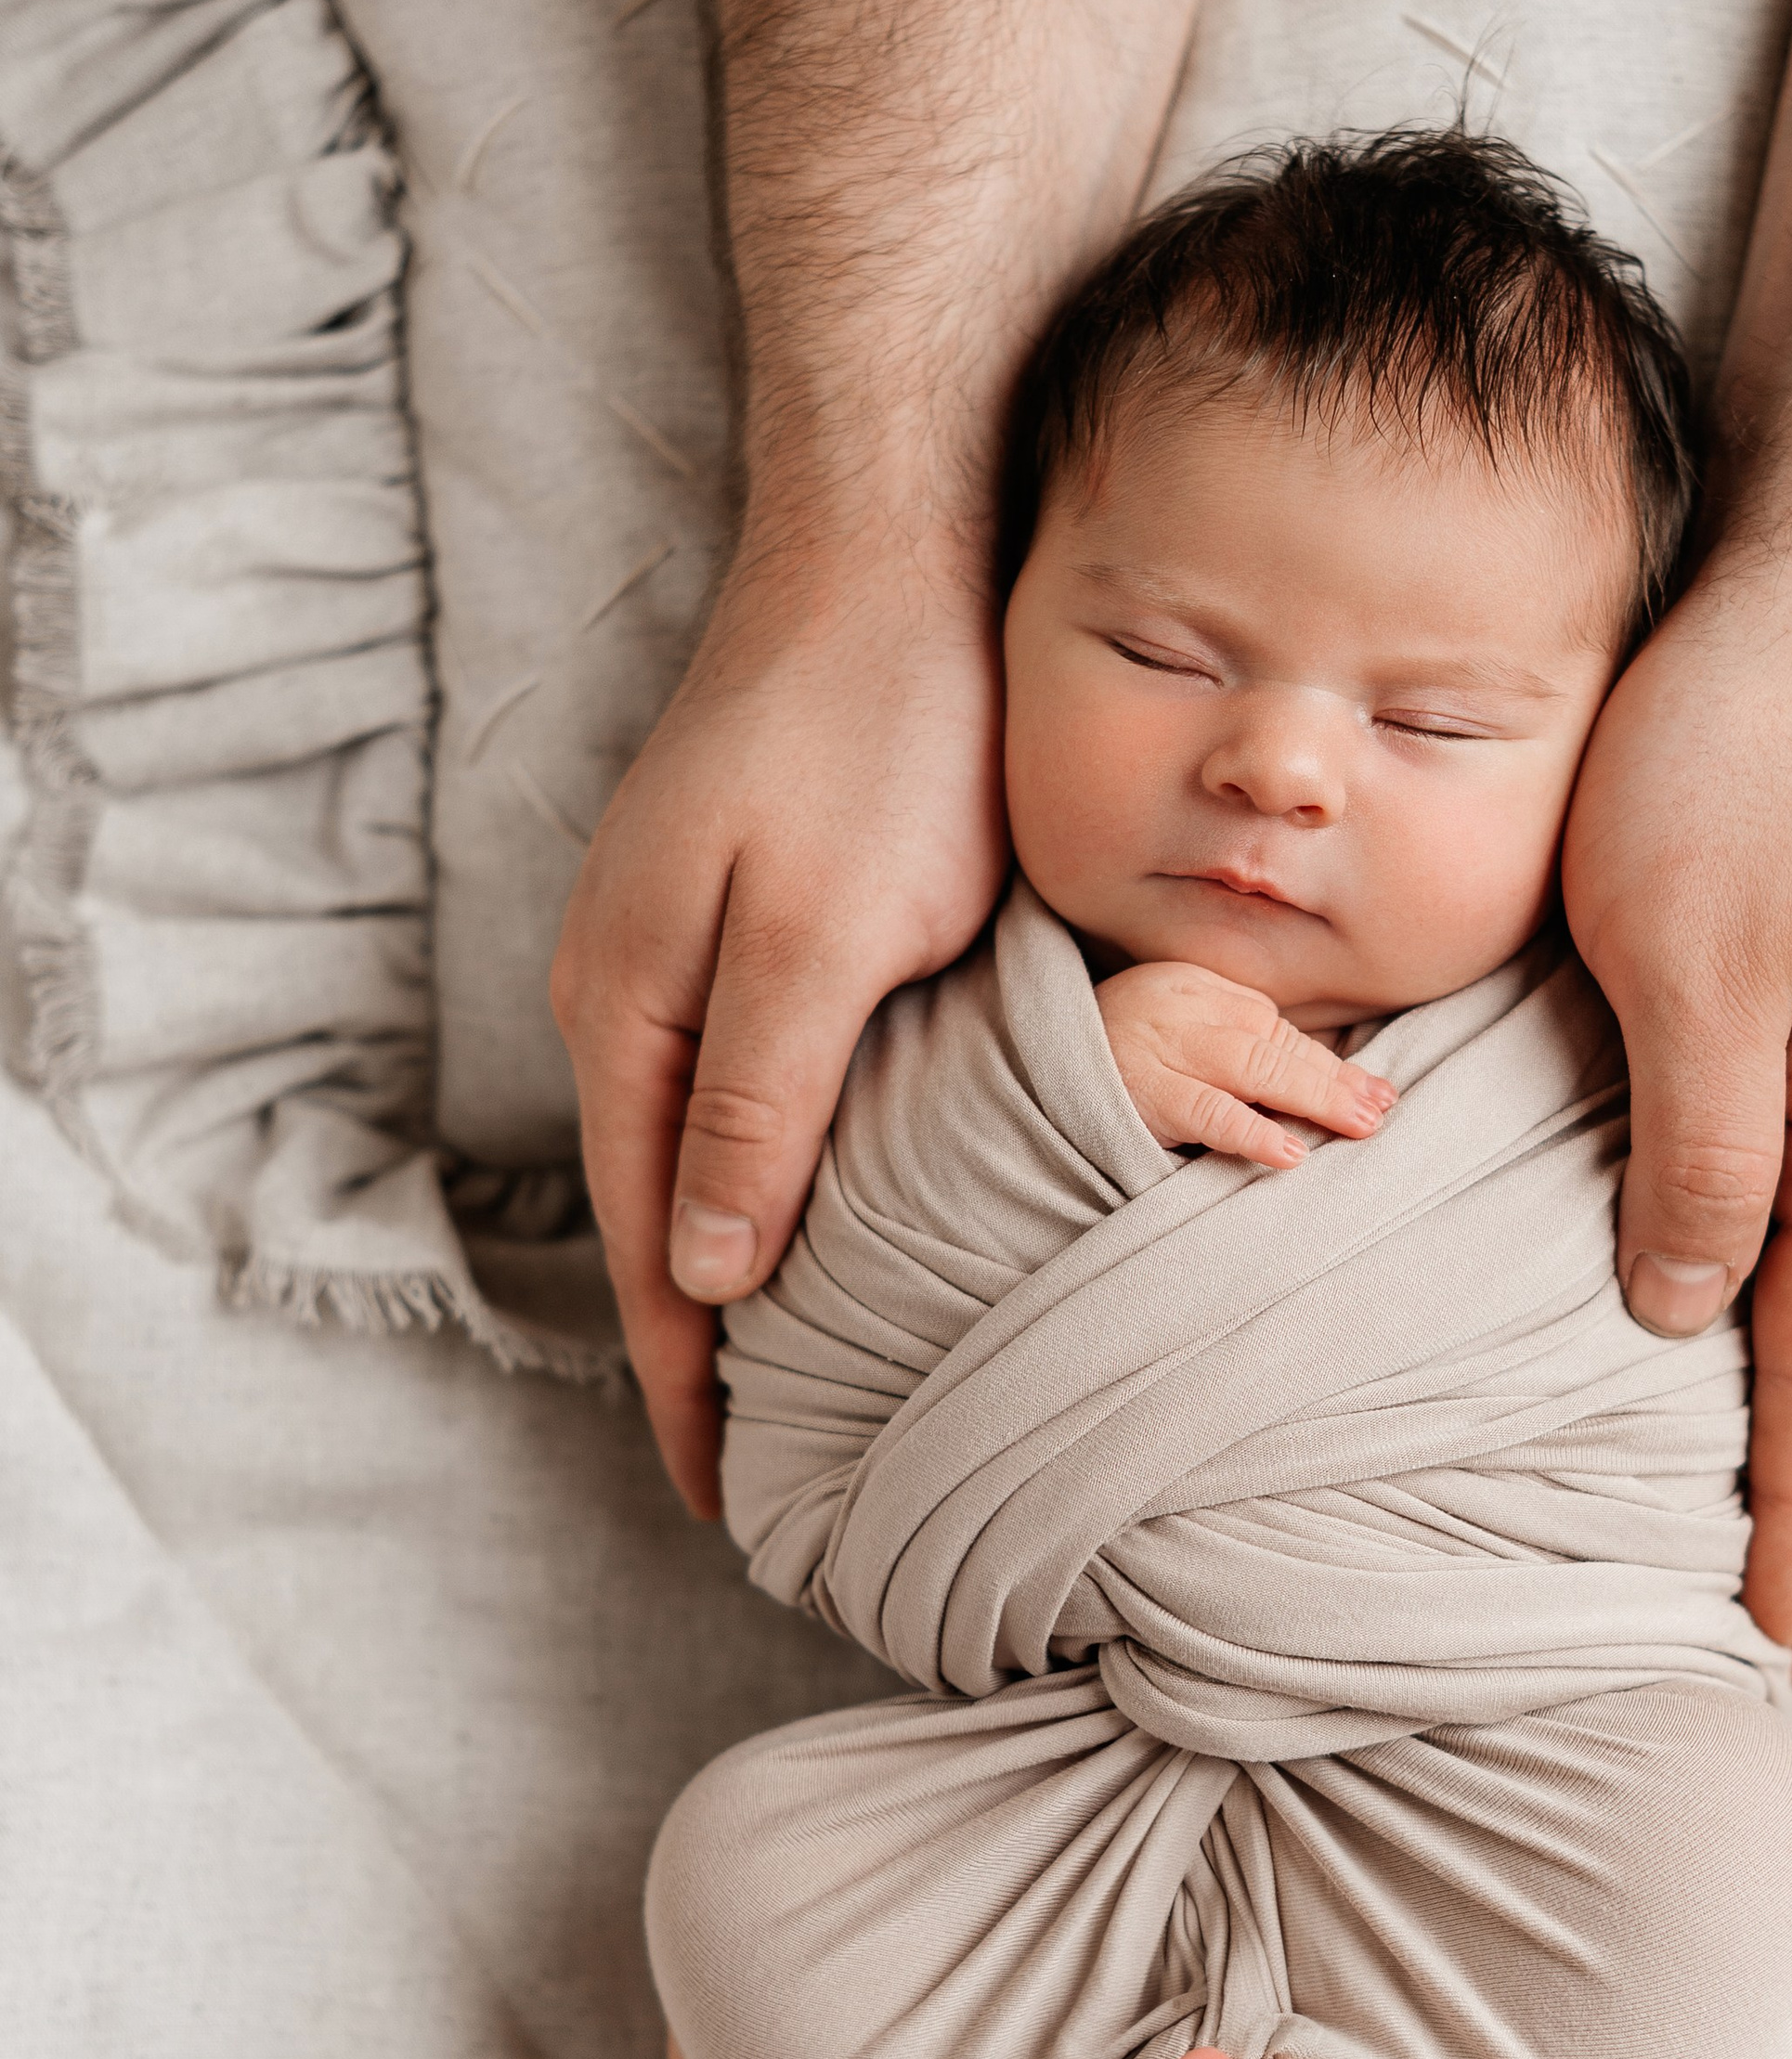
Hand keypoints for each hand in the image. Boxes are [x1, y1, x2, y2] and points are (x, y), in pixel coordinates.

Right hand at [551, 557, 1006, 1517]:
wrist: (891, 552)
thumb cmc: (875, 734)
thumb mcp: (819, 936)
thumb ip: (758, 1106)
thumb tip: (705, 1276)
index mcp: (634, 1015)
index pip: (653, 1249)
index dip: (693, 1386)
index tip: (733, 1506)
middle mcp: (632, 996)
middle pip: (662, 1220)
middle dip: (708, 1356)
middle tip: (772, 1486)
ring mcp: (680, 954)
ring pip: (702, 1160)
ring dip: (742, 1276)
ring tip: (801, 1391)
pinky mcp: (741, 919)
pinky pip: (742, 1094)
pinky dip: (775, 1182)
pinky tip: (824, 1223)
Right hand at [1095, 961, 1396, 1169]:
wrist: (1020, 1064)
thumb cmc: (1102, 1056)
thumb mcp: (1164, 1028)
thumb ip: (1222, 1038)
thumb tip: (1300, 1075)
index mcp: (1192, 988)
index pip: (1274, 1027)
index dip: (1328, 1061)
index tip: (1374, 1089)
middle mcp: (1183, 1011)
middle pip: (1277, 1045)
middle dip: (1336, 1080)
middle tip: (1384, 1109)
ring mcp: (1164, 1051)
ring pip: (1258, 1071)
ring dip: (1316, 1098)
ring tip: (1361, 1124)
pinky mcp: (1144, 1095)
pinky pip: (1209, 1114)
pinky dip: (1252, 1132)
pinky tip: (1290, 1153)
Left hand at [1563, 561, 1791, 1686]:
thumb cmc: (1747, 753)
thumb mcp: (1699, 958)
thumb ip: (1695, 1145)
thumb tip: (1678, 1312)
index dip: (1791, 1517)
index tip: (1774, 1651)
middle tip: (1765, 1638)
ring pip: (1789, 1273)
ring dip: (1762, 1403)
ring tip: (1729, 1521)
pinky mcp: (1790, 1010)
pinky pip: (1758, 1189)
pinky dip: (1734, 1286)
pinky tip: (1695, 1319)